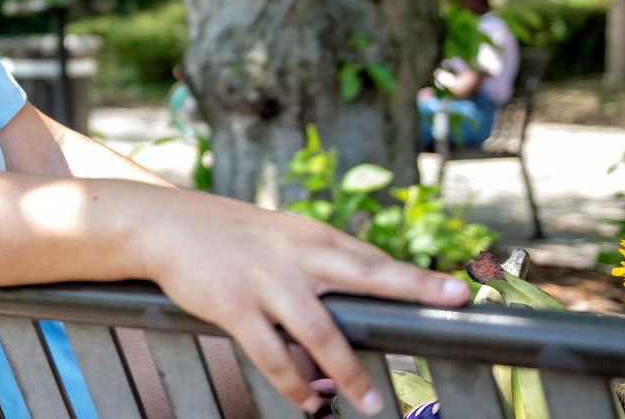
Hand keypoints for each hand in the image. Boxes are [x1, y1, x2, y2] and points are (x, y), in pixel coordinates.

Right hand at [142, 192, 469, 414]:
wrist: (164, 224)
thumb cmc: (229, 236)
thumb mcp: (279, 237)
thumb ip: (317, 264)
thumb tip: (363, 297)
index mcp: (311, 236)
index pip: (372, 259)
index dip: (416, 277)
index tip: (460, 291)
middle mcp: (296, 254)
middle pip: (365, 272)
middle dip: (412, 288)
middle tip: (455, 301)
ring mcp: (265, 281)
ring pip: (319, 331)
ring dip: (348, 371)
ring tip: (372, 403)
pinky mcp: (234, 306)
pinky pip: (271, 354)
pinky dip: (293, 383)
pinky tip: (309, 402)